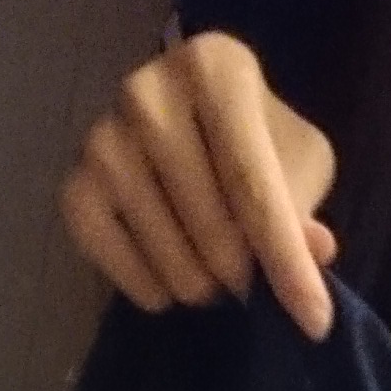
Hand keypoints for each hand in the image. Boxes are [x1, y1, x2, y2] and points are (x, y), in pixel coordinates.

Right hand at [60, 34, 338, 340]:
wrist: (181, 121)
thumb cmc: (248, 138)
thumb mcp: (294, 156)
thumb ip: (304, 200)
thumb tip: (313, 248)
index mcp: (213, 68)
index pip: (253, 184)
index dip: (287, 261)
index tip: (315, 322)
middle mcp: (147, 92)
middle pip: (212, 230)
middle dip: (241, 274)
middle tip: (245, 276)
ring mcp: (103, 139)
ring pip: (169, 257)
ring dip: (198, 285)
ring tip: (208, 272)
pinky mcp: (75, 185)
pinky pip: (117, 264)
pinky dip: (149, 288)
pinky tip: (165, 279)